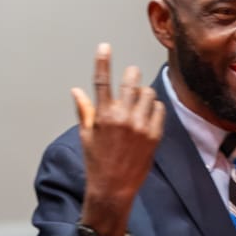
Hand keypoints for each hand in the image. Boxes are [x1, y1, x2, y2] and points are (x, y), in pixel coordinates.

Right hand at [72, 44, 165, 235]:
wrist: (114, 188)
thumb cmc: (97, 162)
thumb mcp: (86, 135)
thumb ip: (85, 110)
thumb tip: (76, 91)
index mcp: (102, 115)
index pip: (101, 81)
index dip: (103, 61)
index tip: (105, 47)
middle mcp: (122, 117)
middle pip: (131, 82)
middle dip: (131, 75)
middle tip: (132, 75)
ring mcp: (140, 126)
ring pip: (148, 94)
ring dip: (143, 94)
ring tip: (139, 103)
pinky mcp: (154, 135)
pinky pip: (159, 109)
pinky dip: (155, 108)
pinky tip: (148, 116)